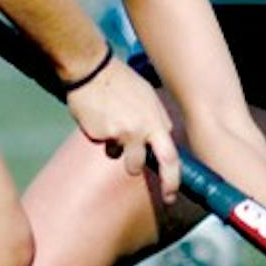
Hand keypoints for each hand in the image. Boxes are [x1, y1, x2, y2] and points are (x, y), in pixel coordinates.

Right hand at [65, 53, 180, 202]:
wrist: (93, 70)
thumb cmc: (123, 81)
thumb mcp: (149, 98)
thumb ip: (157, 121)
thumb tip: (163, 139)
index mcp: (155, 121)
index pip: (170, 158)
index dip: (172, 180)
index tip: (170, 195)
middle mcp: (138, 131)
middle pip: (138, 166)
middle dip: (135, 167)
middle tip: (132, 161)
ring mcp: (116, 134)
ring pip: (117, 156)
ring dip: (116, 147)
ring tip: (112, 124)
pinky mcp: (96, 134)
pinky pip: (102, 143)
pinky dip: (102, 134)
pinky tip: (100, 116)